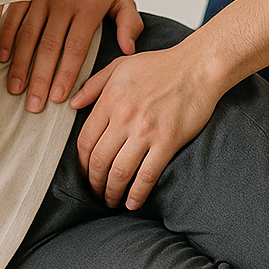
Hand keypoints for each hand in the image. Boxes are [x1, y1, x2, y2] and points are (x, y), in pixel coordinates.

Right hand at [0, 0, 142, 111]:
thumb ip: (129, 23)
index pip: (75, 48)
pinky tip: (1, 60)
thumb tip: (129, 50)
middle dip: (40, 78)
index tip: (57, 98)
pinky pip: (13, 17)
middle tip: (33, 105)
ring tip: (16, 90)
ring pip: (28, 35)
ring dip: (20, 64)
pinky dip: (5, 38)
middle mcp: (64, 2)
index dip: (65, 74)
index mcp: (88, 7)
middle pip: (49, 46)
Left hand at [70, 44, 222, 209]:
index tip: (85, 172)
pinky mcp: (168, 142)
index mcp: (110, 100)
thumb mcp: (120, 66)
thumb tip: (71, 103)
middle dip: (93, 183)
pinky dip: (137, 195)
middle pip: (99, 161)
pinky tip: (132, 203)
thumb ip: (93, 85)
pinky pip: (147, 176)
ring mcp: (146, 131)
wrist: (198, 66)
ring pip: (119, 173)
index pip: (85, 140)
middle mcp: (124, 117)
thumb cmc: (160, 65)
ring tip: (111, 201)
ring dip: (111, 193)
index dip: (81, 163)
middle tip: (95, 192)